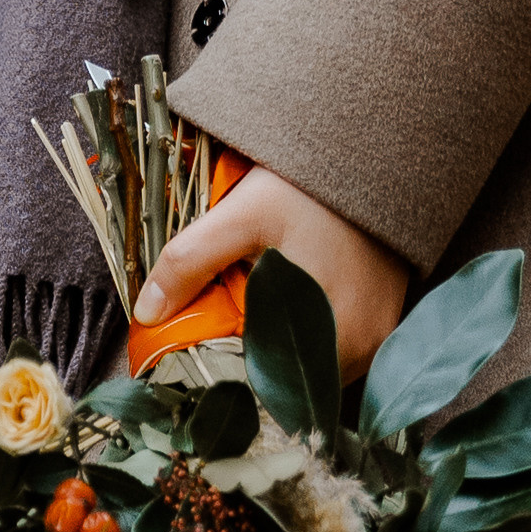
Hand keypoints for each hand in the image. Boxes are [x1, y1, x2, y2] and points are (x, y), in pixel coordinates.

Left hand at [135, 164, 407, 383]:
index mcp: (330, 338)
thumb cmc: (314, 183)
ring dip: (276, 342)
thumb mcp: (243, 214)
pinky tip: (289, 297)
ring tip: (260, 300)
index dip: (226, 367)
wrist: (384, 148)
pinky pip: (331, 345)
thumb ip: (190, 262)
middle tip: (227, 312)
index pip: (263, 383)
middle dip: (248, 353)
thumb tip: (146, 314)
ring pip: (306, 362)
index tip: (202, 341)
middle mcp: (361, 353)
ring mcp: (377, 342)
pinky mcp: (384, 326)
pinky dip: (303, 330)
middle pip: (285, 376)